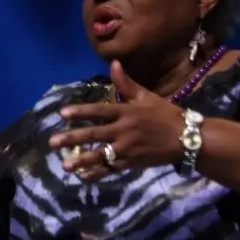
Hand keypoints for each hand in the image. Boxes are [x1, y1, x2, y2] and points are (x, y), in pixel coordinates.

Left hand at [49, 62, 186, 179]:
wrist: (187, 138)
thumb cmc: (165, 114)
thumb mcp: (146, 96)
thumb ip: (126, 83)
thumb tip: (113, 63)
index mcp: (127, 112)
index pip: (99, 111)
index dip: (81, 112)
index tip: (62, 113)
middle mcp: (125, 130)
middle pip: (95, 134)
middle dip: (73, 138)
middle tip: (52, 142)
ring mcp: (128, 148)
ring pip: (101, 155)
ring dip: (82, 161)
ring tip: (65, 165)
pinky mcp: (132, 162)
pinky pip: (112, 169)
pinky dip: (97, 174)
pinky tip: (82, 177)